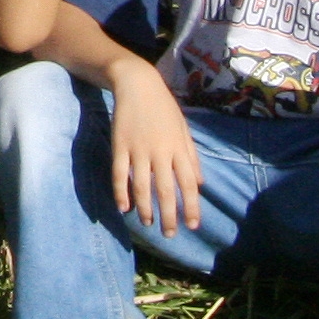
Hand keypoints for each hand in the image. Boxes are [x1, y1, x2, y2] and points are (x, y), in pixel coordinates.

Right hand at [104, 58, 202, 232]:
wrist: (137, 83)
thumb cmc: (164, 107)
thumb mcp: (183, 129)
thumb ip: (191, 157)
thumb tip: (199, 184)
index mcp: (178, 148)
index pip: (188, 184)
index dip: (191, 206)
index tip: (193, 225)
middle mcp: (160, 151)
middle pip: (166, 190)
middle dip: (169, 215)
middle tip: (169, 234)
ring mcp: (138, 149)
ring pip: (142, 186)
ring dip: (145, 208)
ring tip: (148, 223)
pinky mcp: (119, 146)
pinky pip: (119, 174)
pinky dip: (121, 192)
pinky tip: (124, 208)